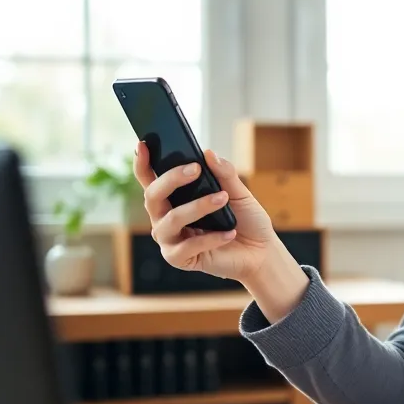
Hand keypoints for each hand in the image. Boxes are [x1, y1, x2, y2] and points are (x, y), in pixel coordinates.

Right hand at [134, 142, 276, 283]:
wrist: (261, 252)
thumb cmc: (246, 220)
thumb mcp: (239, 193)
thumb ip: (224, 173)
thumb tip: (208, 153)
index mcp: (174, 198)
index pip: (150, 179)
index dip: (142, 163)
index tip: (143, 144)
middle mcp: (166, 217)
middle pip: (153, 196)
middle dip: (171, 179)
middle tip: (195, 169)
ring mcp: (171, 239)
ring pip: (170, 220)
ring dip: (197, 207)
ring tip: (222, 199)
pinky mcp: (180, 259)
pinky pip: (187, 247)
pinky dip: (210, 238)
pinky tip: (229, 233)